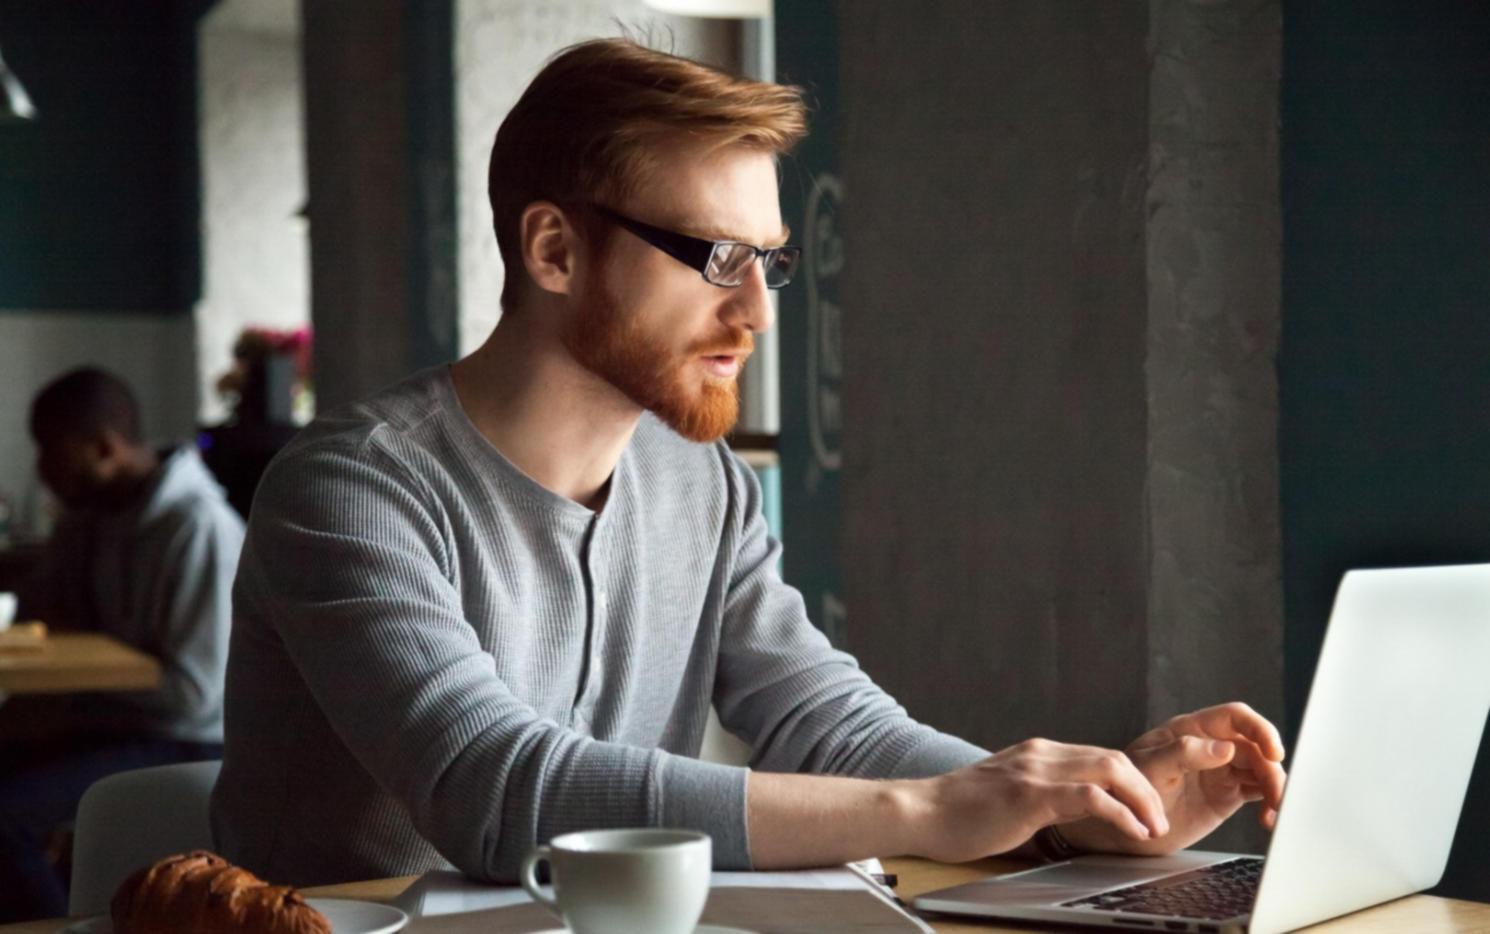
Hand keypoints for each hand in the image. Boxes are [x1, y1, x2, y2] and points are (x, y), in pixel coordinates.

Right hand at [905, 738, 1169, 863]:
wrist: (920, 812)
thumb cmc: (958, 812)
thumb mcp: (1008, 794)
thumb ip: (1040, 793)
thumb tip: (1070, 812)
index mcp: (1037, 753)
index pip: (1100, 757)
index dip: (1133, 782)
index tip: (1149, 807)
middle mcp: (1040, 754)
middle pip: (1114, 758)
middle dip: (1148, 788)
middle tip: (1161, 819)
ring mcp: (1035, 771)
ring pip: (1109, 770)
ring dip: (1142, 800)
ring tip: (1154, 827)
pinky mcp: (1029, 794)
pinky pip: (1089, 797)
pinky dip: (1120, 813)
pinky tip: (1131, 830)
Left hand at [1062, 702, 1287, 855]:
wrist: (1121, 822)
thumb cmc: (1127, 787)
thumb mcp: (1150, 768)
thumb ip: (1183, 754)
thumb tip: (1225, 748)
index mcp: (1191, 730)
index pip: (1235, 717)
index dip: (1259, 729)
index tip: (1273, 751)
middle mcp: (1210, 746)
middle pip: (1256, 747)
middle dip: (1272, 768)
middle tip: (1277, 795)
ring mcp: (1221, 769)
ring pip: (1262, 769)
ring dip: (1276, 788)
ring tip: (1274, 812)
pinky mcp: (1227, 793)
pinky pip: (1258, 792)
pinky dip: (1270, 804)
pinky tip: (1268, 819)